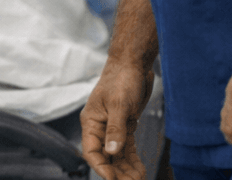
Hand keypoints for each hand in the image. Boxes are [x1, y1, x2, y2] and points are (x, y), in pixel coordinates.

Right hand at [81, 57, 154, 179]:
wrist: (134, 64)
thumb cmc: (122, 78)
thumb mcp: (119, 105)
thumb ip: (115, 130)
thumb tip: (111, 152)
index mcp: (91, 121)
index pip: (91, 150)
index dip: (101, 167)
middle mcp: (100, 126)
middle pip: (105, 156)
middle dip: (117, 172)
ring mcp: (112, 127)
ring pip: (116, 154)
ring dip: (126, 169)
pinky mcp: (125, 125)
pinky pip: (126, 148)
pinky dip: (132, 159)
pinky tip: (140, 169)